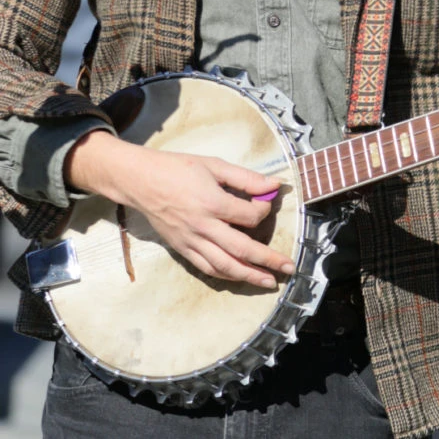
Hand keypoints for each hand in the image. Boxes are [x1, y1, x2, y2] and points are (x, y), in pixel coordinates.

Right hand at [64, 130, 294, 288]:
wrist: (139, 180)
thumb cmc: (176, 169)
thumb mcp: (214, 165)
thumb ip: (246, 178)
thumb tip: (276, 184)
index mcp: (212, 203)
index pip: (250, 216)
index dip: (264, 211)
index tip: (267, 205)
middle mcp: (203, 226)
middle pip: (242, 249)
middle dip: (268, 260)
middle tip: (289, 267)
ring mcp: (191, 241)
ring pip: (225, 265)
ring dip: (250, 275)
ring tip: (269, 281)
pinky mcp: (182, 248)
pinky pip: (207, 267)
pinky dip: (226, 274)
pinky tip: (241, 277)